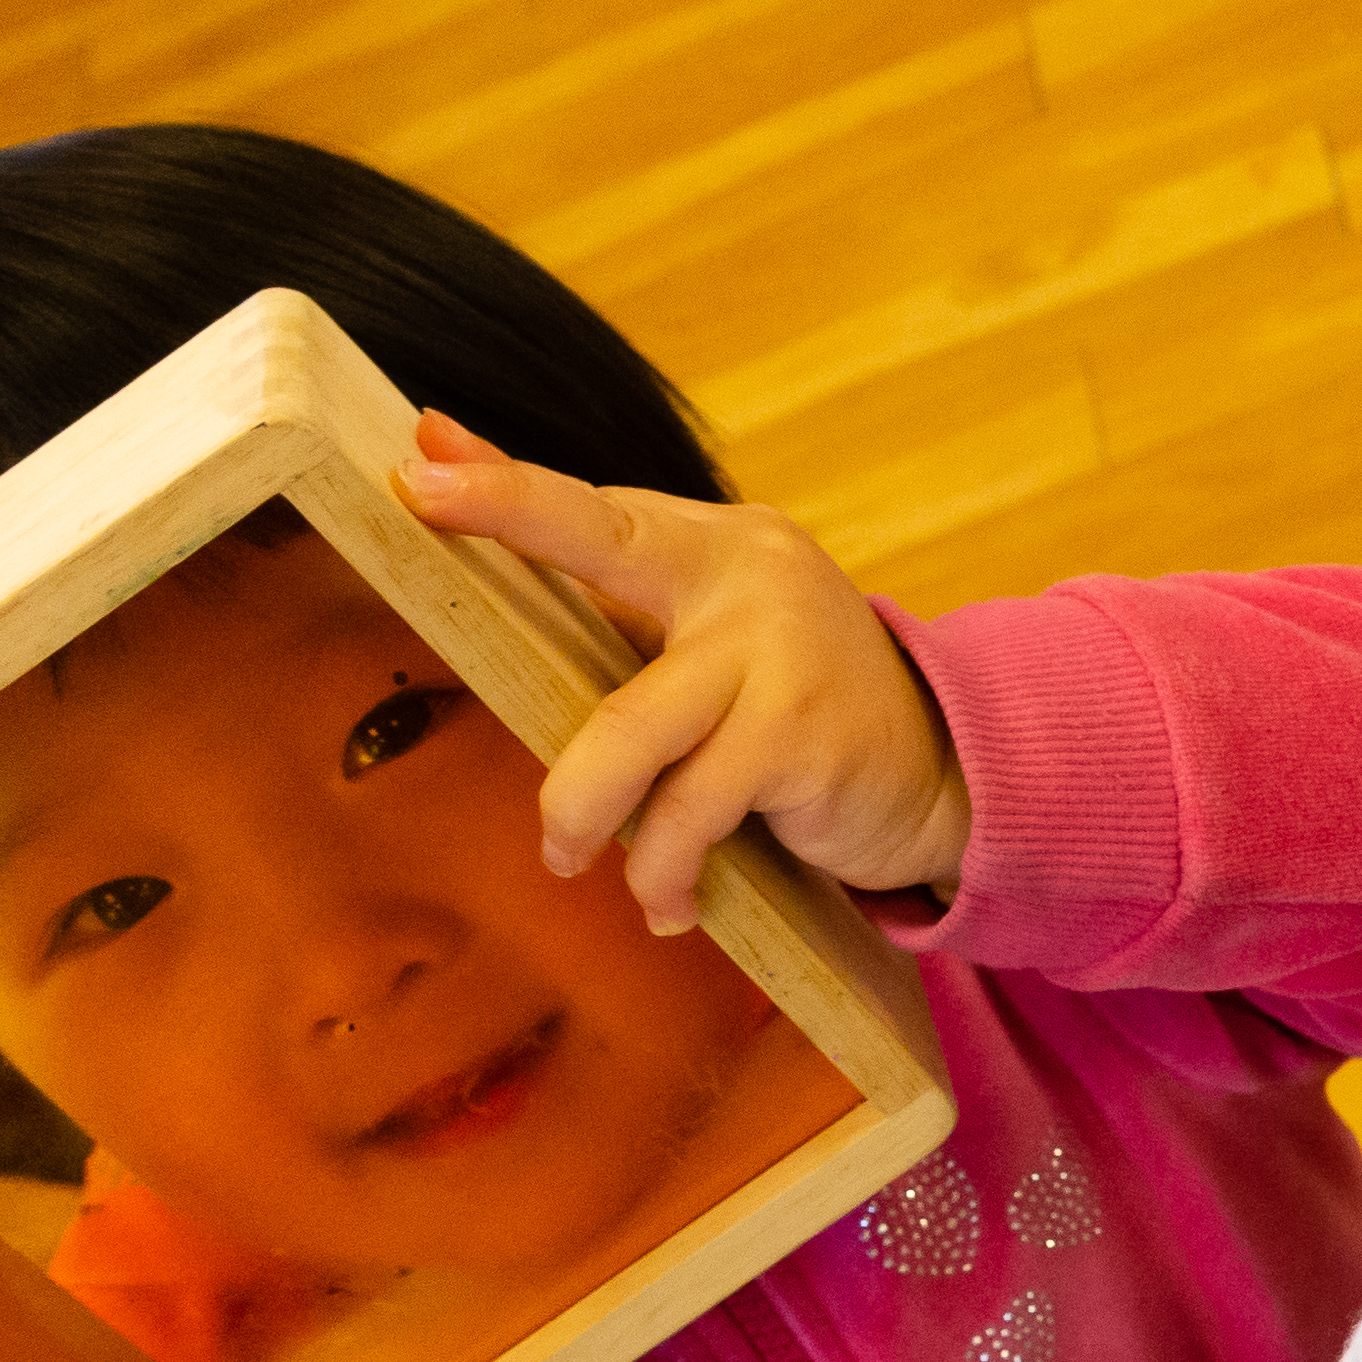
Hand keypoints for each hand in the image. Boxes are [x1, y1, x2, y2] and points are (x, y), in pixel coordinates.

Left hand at [394, 412, 969, 930]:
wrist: (945, 769)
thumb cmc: (794, 700)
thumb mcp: (710, 631)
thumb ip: (602, 576)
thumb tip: (447, 458)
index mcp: (716, 542)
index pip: (596, 510)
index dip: (506, 489)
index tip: (416, 465)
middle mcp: (748, 575)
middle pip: (605, 554)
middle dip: (512, 519)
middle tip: (417, 513)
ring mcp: (778, 654)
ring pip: (628, 734)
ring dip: (581, 812)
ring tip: (569, 855)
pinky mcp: (799, 738)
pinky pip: (688, 814)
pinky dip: (662, 873)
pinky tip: (669, 903)